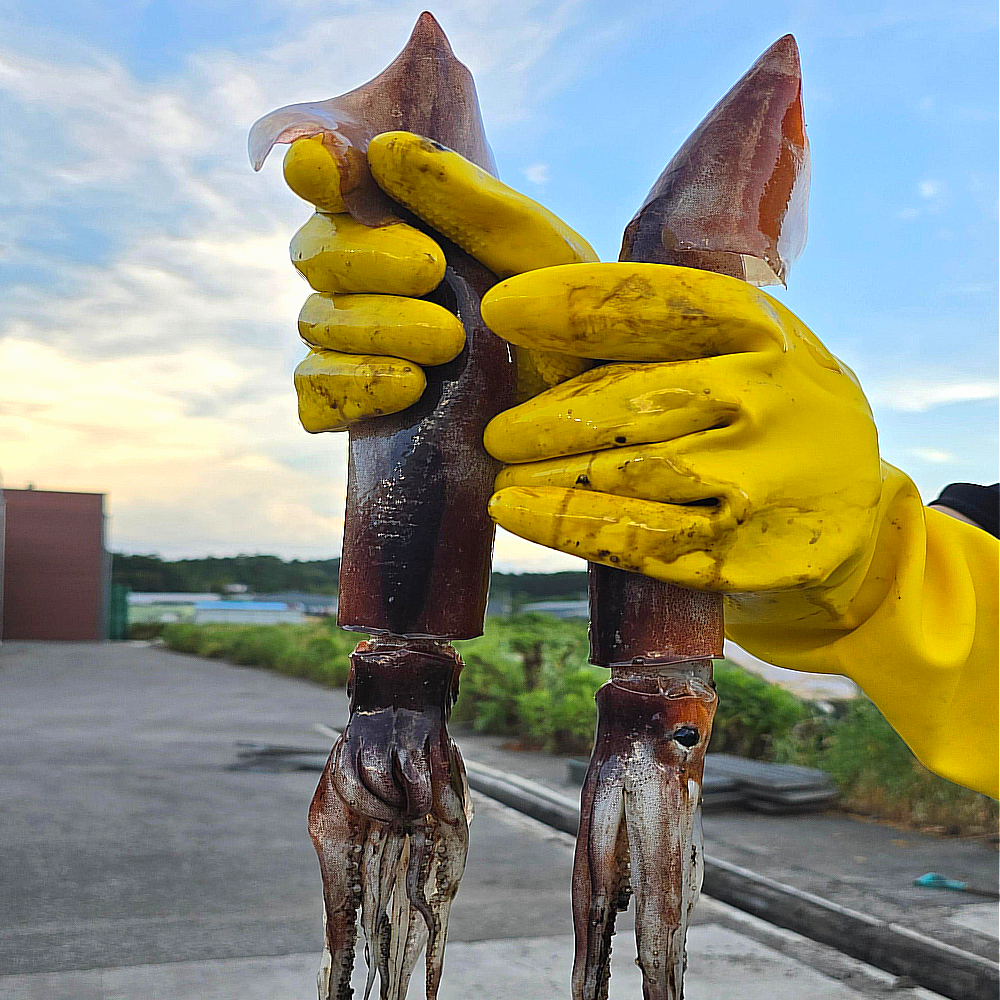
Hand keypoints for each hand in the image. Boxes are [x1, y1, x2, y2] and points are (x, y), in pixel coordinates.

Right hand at [281, 132, 596, 431]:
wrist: (584, 428)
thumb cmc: (567, 329)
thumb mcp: (538, 256)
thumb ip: (467, 200)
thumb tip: (382, 149)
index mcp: (410, 226)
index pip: (337, 185)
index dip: (317, 170)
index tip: (322, 168)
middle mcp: (374, 283)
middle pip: (316, 252)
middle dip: (366, 256)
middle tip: (431, 271)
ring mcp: (359, 351)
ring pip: (315, 322)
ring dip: (377, 326)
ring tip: (448, 344)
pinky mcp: (358, 413)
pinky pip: (313, 391)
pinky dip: (352, 386)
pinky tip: (408, 387)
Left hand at [482, 263, 884, 622]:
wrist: (852, 517)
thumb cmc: (761, 420)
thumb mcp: (736, 356)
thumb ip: (654, 339)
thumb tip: (531, 323)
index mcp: (759, 326)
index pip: (656, 304)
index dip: (571, 304)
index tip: (502, 309)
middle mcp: (766, 395)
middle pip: (629, 399)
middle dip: (546, 418)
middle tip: (499, 435)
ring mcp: (762, 477)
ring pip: (625, 471)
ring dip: (546, 475)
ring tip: (503, 476)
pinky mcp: (745, 550)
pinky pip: (637, 536)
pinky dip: (566, 523)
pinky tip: (517, 513)